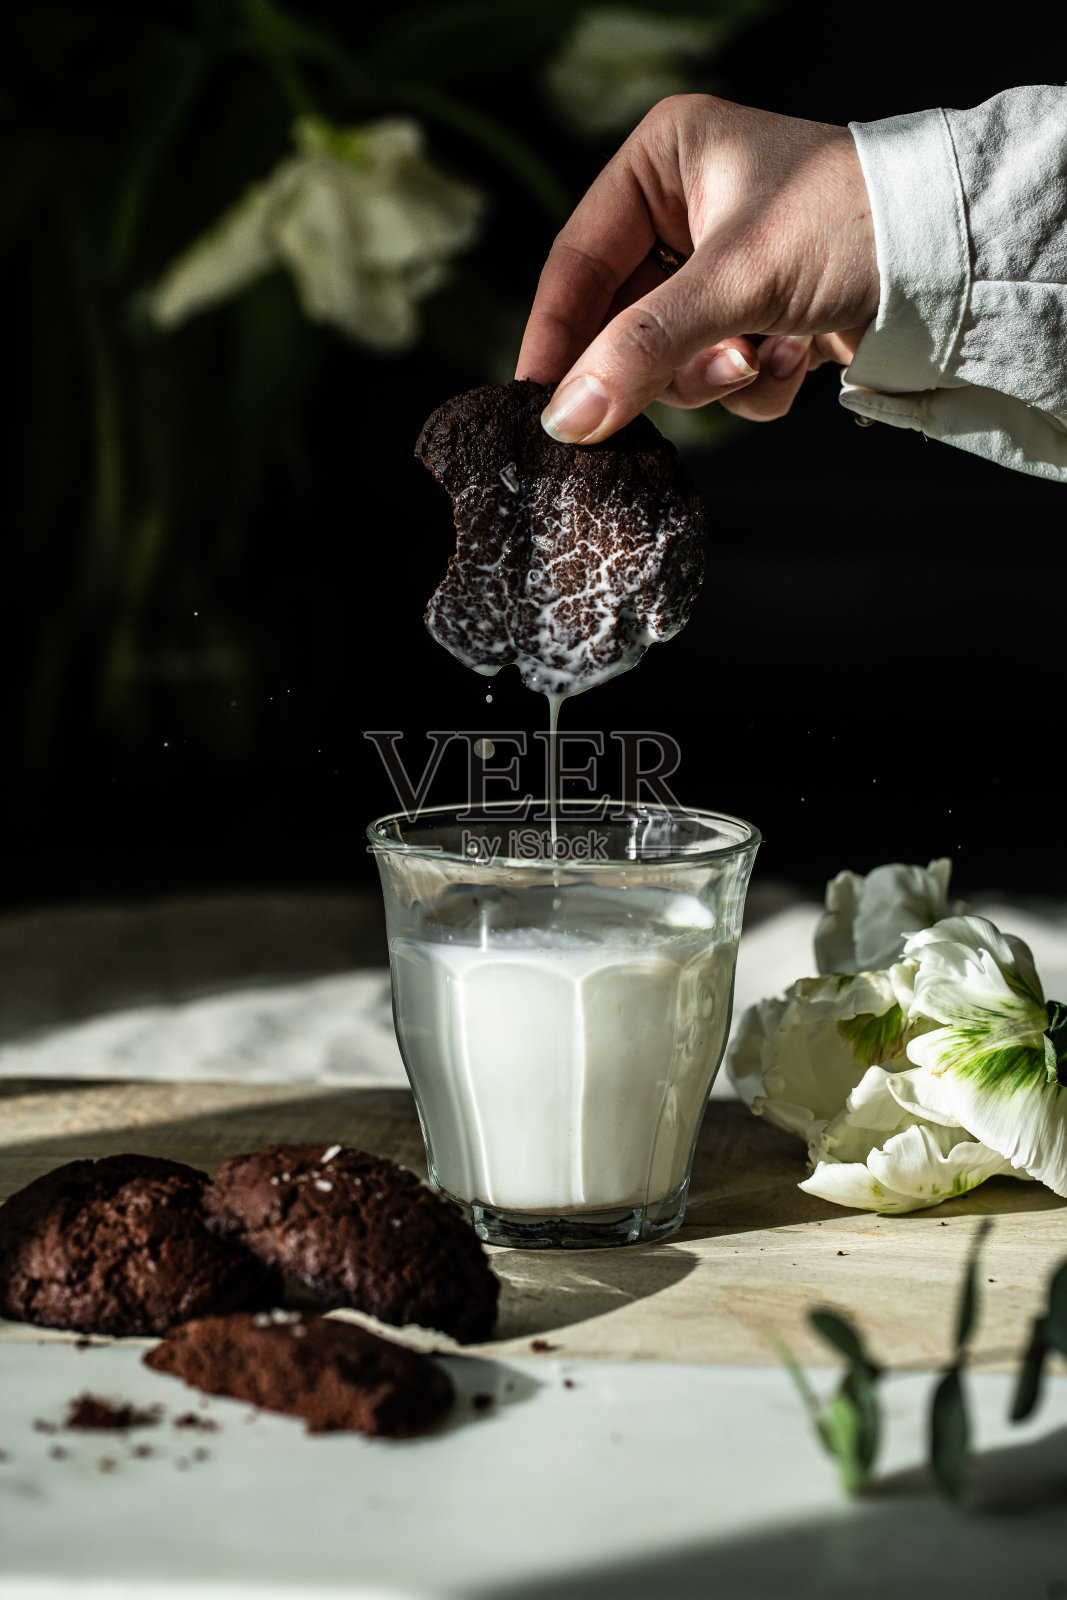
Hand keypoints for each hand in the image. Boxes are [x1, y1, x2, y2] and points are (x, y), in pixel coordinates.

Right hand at [516, 94, 878, 441]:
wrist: (955, 259)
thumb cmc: (848, 225)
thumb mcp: (733, 282)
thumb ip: (639, 351)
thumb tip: (563, 418)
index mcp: (663, 160)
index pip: (578, 260)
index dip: (556, 336)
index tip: (539, 403)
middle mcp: (685, 209)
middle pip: (621, 323)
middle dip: (662, 364)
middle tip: (686, 384)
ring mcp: (722, 269)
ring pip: (668, 360)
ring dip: (715, 376)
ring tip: (762, 357)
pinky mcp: (758, 317)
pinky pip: (720, 376)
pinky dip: (757, 383)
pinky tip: (799, 357)